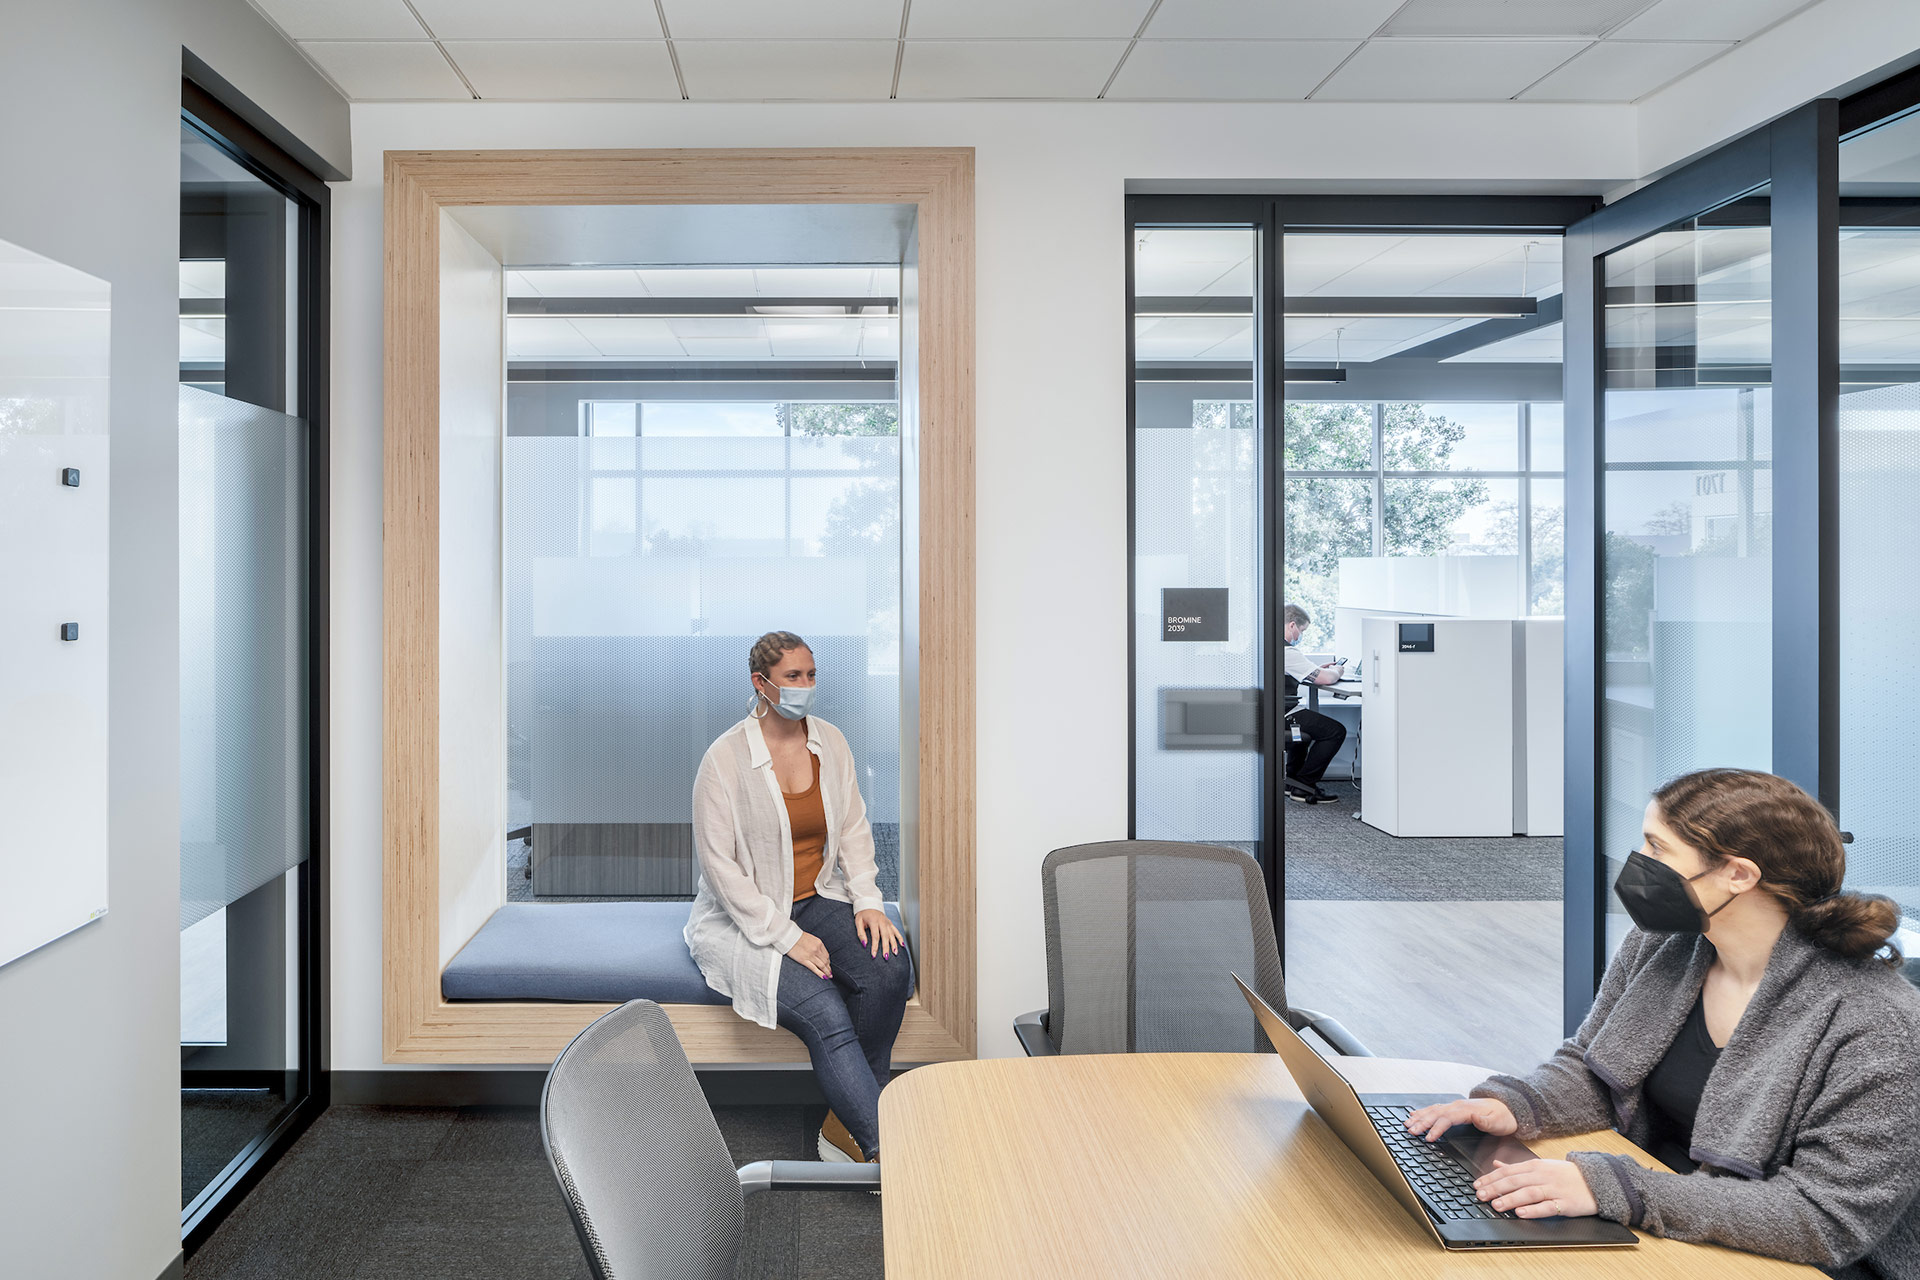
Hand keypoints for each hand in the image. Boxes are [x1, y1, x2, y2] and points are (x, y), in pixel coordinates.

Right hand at [787, 931, 831, 978]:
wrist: (788, 936)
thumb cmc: (797, 936)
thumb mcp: (810, 938)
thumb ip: (815, 945)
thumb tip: (818, 952)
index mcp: (819, 943)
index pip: (826, 955)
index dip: (828, 961)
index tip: (828, 965)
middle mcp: (816, 949)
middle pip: (825, 961)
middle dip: (828, 968)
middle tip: (830, 973)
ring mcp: (811, 955)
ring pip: (822, 965)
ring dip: (826, 972)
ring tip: (828, 976)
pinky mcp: (804, 960)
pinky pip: (814, 968)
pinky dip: (820, 973)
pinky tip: (823, 976)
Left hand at [855, 909, 903, 958]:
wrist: (869, 903)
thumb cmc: (863, 913)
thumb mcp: (858, 922)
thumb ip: (861, 933)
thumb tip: (864, 944)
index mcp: (874, 921)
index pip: (875, 936)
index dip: (874, 947)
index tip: (873, 955)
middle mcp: (882, 922)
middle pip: (885, 937)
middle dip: (886, 948)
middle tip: (886, 957)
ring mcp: (887, 922)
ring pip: (892, 935)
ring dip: (894, 944)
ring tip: (895, 953)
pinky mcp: (890, 923)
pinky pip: (896, 931)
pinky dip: (900, 938)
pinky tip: (902, 944)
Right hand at [1405, 1098, 1516, 1143]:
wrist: (1508, 1107)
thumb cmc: (1503, 1117)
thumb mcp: (1499, 1122)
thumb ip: (1486, 1121)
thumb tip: (1475, 1118)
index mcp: (1466, 1109)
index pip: (1447, 1118)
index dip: (1437, 1128)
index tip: (1429, 1138)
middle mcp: (1458, 1106)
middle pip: (1435, 1113)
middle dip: (1422, 1122)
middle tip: (1410, 1131)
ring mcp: (1455, 1106)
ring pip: (1433, 1110)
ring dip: (1419, 1117)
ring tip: (1408, 1123)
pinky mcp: (1454, 1109)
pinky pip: (1435, 1109)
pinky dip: (1423, 1112)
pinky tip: (1416, 1114)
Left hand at [1473, 1158, 1597, 1218]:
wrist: (1595, 1180)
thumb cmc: (1565, 1174)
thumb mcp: (1541, 1166)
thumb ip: (1517, 1167)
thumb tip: (1496, 1164)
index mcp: (1535, 1166)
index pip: (1508, 1171)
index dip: (1491, 1178)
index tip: (1476, 1185)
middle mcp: (1542, 1176)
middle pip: (1515, 1181)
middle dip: (1495, 1188)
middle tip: (1480, 1195)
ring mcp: (1554, 1189)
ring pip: (1529, 1193)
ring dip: (1511, 1199)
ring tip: (1496, 1205)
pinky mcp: (1565, 1203)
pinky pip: (1547, 1207)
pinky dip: (1533, 1210)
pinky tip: (1521, 1213)